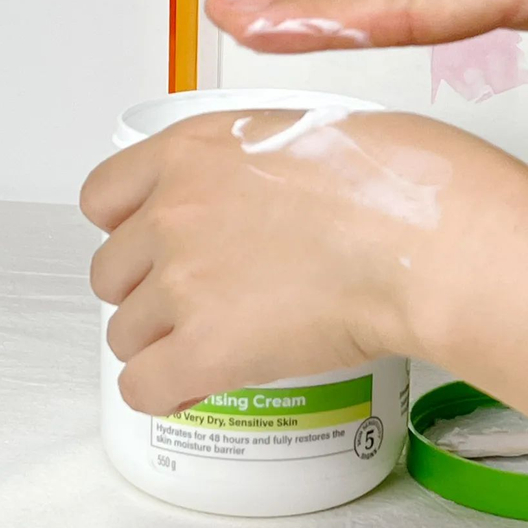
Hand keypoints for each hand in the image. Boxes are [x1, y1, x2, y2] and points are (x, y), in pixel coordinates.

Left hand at [80, 108, 466, 415]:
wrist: (424, 233)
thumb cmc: (394, 179)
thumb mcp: (305, 135)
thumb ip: (252, 165)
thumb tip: (258, 192)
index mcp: (190, 151)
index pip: (103, 196)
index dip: (127, 227)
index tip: (153, 244)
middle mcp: (172, 212)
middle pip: (112, 271)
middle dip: (149, 288)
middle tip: (200, 298)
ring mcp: (182, 281)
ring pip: (125, 333)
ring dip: (162, 341)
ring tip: (214, 341)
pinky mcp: (205, 348)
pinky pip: (144, 388)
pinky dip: (168, 391)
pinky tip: (198, 384)